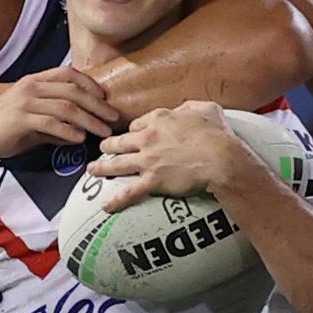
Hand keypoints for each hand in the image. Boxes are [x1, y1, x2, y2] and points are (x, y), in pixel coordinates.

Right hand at [0, 67, 118, 163]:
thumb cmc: (0, 130)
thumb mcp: (30, 120)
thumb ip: (54, 122)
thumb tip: (78, 132)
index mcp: (33, 81)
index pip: (68, 73)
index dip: (90, 84)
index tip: (104, 97)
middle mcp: (31, 87)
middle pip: (74, 90)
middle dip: (97, 104)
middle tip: (114, 117)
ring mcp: (25, 102)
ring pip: (67, 107)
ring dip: (89, 120)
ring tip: (103, 132)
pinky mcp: (20, 119)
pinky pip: (51, 123)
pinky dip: (69, 131)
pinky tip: (80, 139)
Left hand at [89, 101, 261, 210]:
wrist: (220, 159)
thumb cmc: (217, 134)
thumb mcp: (206, 108)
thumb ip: (191, 106)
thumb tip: (185, 109)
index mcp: (160, 118)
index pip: (137, 123)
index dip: (134, 130)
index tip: (133, 134)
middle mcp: (148, 137)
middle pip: (120, 141)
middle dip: (109, 145)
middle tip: (103, 148)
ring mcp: (148, 160)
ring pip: (117, 163)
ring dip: (102, 168)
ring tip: (92, 170)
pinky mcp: (152, 180)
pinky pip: (129, 192)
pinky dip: (116, 200)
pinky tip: (106, 206)